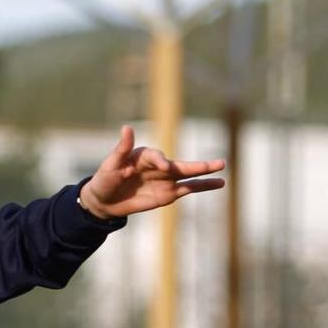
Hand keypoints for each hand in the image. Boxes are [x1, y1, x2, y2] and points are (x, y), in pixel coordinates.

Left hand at [80, 125, 225, 219]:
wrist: (106, 200)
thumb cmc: (105, 179)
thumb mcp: (110, 164)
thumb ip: (122, 148)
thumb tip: (127, 127)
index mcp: (144, 156)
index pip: (156, 156)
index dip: (160, 160)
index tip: (163, 166)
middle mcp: (159, 166)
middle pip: (180, 165)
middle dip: (198, 165)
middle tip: (217, 163)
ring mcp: (166, 179)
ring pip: (189, 175)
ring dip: (205, 172)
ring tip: (222, 166)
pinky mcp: (168, 193)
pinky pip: (189, 189)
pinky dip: (204, 186)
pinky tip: (219, 183)